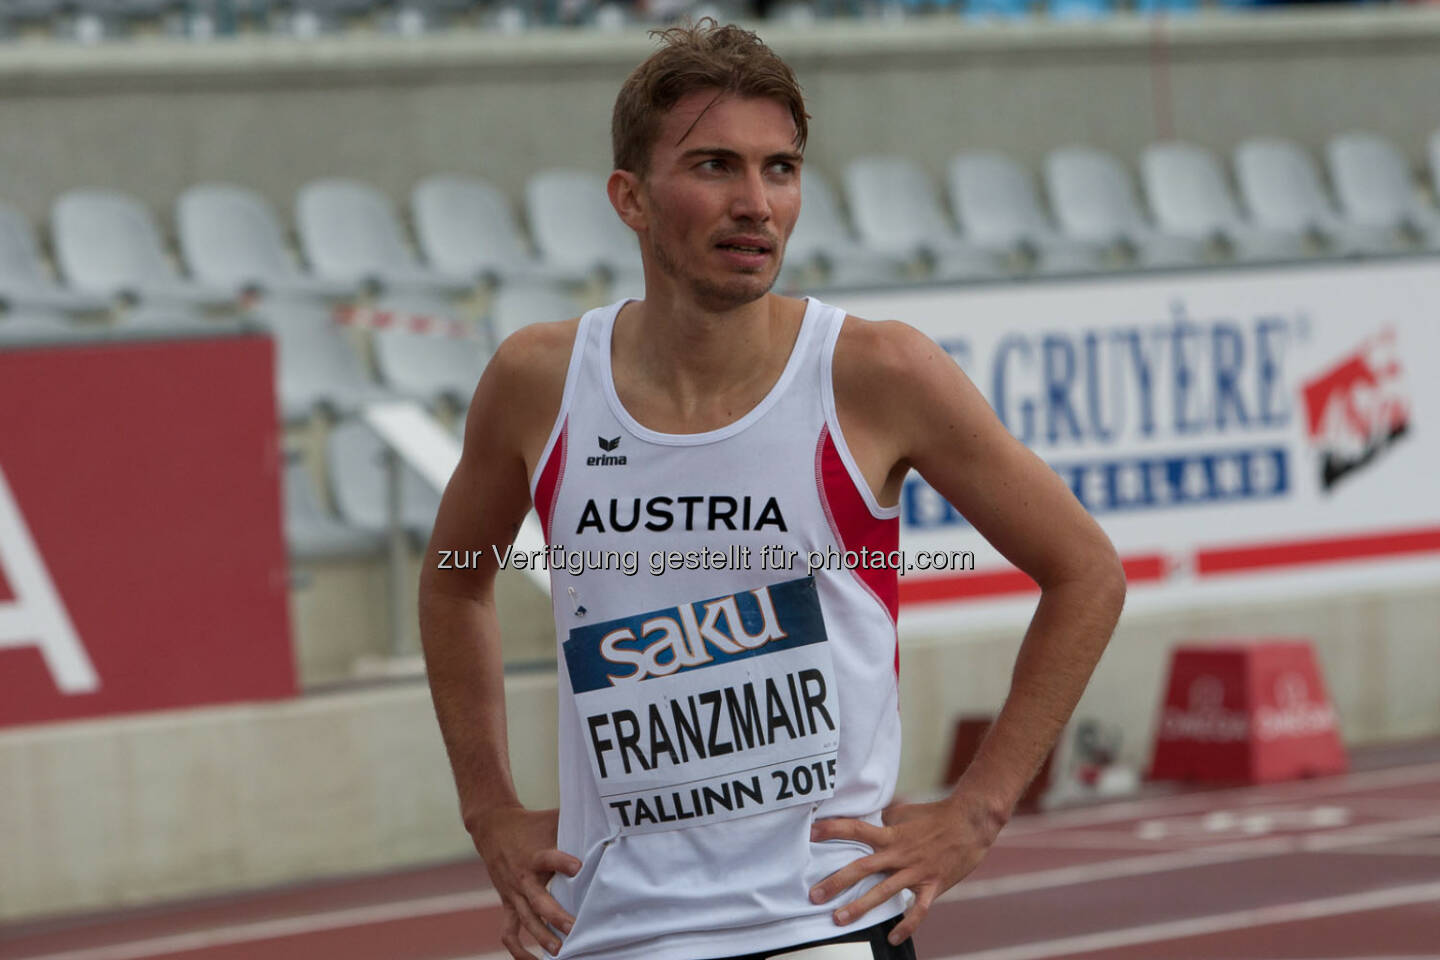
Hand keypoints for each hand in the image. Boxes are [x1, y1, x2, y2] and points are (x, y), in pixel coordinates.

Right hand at [470, 806, 581, 958]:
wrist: (492, 827)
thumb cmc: (531, 824)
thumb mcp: (552, 820)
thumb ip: (576, 824)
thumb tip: (609, 821)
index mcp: (534, 855)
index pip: (548, 858)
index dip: (563, 862)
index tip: (578, 867)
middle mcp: (522, 877)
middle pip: (538, 900)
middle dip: (555, 915)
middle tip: (573, 928)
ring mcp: (513, 893)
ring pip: (526, 920)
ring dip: (542, 937)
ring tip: (560, 952)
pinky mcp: (508, 903)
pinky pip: (509, 932)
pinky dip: (518, 950)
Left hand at [807, 796, 1002, 945]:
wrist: (971, 822)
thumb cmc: (935, 815)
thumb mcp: (904, 813)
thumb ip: (884, 824)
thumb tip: (869, 827)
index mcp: (891, 834)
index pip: (856, 829)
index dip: (833, 829)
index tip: (811, 832)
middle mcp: (899, 854)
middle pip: (861, 867)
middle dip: (835, 882)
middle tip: (814, 895)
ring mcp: (915, 871)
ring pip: (883, 892)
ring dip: (859, 907)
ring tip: (838, 919)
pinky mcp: (932, 886)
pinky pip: (917, 910)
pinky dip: (906, 926)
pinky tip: (893, 938)